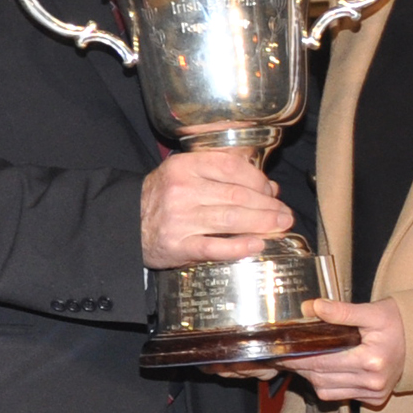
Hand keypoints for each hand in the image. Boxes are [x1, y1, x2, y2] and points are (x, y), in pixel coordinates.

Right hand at [142, 149, 292, 270]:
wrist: (127, 223)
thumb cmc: (163, 197)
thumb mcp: (186, 174)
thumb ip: (224, 176)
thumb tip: (269, 187)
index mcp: (185, 166)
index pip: (231, 167)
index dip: (257, 179)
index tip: (271, 191)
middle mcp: (182, 190)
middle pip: (236, 195)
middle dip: (267, 205)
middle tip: (285, 214)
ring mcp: (179, 219)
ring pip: (230, 219)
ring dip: (261, 224)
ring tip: (281, 226)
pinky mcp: (178, 245)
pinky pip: (214, 246)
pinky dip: (238, 246)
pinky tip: (257, 244)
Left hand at [285, 299, 405, 406]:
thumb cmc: (396, 323)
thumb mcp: (371, 312)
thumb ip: (341, 311)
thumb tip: (311, 307)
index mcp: (371, 360)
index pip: (324, 361)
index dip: (299, 357)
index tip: (283, 351)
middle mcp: (372, 382)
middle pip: (322, 378)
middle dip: (300, 367)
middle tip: (284, 356)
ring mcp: (374, 393)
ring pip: (327, 391)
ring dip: (311, 378)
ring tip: (299, 363)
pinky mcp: (375, 399)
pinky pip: (341, 396)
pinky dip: (327, 386)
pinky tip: (320, 372)